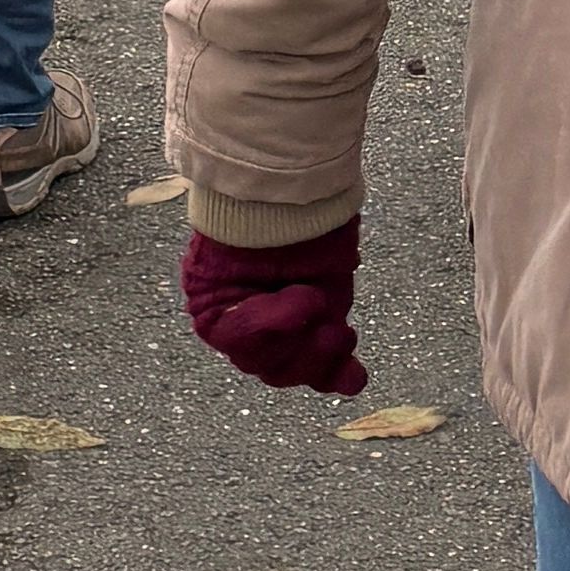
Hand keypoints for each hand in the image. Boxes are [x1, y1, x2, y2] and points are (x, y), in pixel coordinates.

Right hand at [182, 217, 364, 399]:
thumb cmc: (265, 213)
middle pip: (269, 366)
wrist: (298, 194)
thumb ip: (242, 285)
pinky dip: (341, 376)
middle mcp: (248, 327)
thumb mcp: (237, 244)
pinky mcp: (320, 330)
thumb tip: (266, 316)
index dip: (270, 327)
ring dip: (322, 356)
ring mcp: (288, 332)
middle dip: (300, 346)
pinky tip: (353, 376)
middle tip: (320, 306)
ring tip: (340, 331)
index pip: (236, 341)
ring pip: (298, 372)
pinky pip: (328, 372)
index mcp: (216, 308)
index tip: (305, 296)